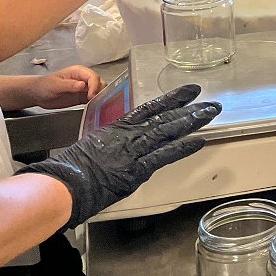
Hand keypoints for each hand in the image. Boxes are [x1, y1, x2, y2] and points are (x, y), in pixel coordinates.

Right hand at [18, 83, 220, 228]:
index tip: (189, 92)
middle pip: (165, 118)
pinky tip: (199, 140)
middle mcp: (128, 135)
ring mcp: (134, 150)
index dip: (171, 99)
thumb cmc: (69, 169)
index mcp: (116, 129)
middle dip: (190, 109)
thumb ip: (109, 145)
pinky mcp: (137, 168)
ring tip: (211, 113)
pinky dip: (182, 147)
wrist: (63, 184)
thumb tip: (118, 149)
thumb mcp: (90, 148)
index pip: (149, 109)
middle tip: (212, 103)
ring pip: (168, 131)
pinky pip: (164, 155)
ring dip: (192, 122)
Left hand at [26, 66, 103, 108]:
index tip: (91, 95)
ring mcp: (84, 88)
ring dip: (100, 97)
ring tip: (95, 104)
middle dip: (100, 91)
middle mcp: (84, 79)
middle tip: (94, 101)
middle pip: (99, 83)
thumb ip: (68, 85)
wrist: (37, 95)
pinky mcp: (82, 97)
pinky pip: (94, 99)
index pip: (93, 77)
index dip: (95, 85)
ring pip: (99, 90)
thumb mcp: (54, 85)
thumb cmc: (44, 86)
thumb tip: (82, 85)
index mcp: (78, 72)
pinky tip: (94, 107)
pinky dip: (96, 103)